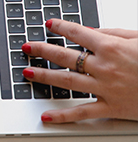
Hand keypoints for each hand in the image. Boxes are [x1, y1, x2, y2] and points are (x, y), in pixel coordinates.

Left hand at [21, 19, 137, 122]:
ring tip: (26, 73)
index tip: (49, 24)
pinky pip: (81, 112)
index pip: (79, 34)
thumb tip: (92, 30)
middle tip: (27, 48)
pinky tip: (46, 116)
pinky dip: (62, 116)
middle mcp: (104, 67)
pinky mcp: (111, 108)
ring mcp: (105, 88)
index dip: (62, 28)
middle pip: (65, 57)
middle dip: (42, 50)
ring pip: (66, 82)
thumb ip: (115, 33)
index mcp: (112, 48)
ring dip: (43, 77)